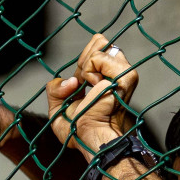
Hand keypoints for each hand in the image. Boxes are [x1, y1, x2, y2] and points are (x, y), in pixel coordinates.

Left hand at [47, 34, 136, 154]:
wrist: (89, 138)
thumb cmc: (77, 132)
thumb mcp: (57, 108)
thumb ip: (54, 90)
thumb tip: (71, 82)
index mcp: (105, 77)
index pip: (96, 47)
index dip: (82, 61)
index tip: (79, 86)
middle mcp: (117, 73)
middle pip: (101, 41)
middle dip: (84, 59)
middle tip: (84, 85)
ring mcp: (123, 74)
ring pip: (100, 47)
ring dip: (86, 67)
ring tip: (90, 88)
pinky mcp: (125, 76)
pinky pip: (99, 58)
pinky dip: (89, 71)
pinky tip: (95, 87)